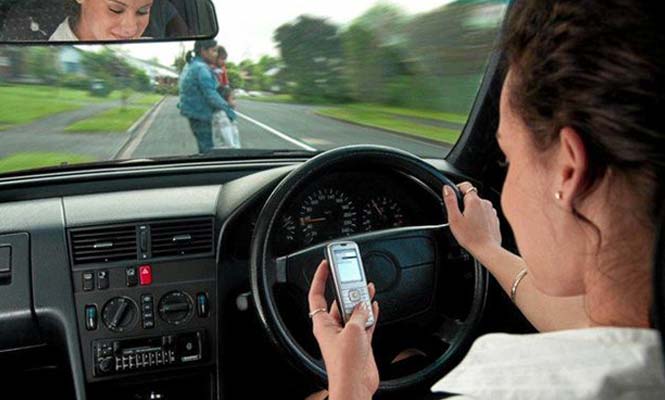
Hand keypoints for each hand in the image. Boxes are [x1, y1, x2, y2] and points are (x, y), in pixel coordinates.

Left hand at [308, 260, 379, 399]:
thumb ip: (359, 314)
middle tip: (353, 275)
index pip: (317, 295)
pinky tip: (374, 305)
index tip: (324, 265)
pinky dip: (370, 314)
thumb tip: (364, 304)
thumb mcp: (353, 331)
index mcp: (323, 324)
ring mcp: (347, 335)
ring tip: (367, 287)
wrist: (356, 385)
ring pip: (353, 311)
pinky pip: (365, 323)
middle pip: (339, 302)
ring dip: (361, 301)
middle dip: (346, 289)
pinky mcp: (360, 343)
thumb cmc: (345, 364)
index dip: (319, 279)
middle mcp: (333, 328)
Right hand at [443, 182, 501, 258]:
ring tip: (467, 225)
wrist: (487, 249)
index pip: (466, 186)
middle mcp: (485, 203)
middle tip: (459, 218)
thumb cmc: (470, 237)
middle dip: (464, 204)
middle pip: (471, 197)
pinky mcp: (495, 219)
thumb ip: (450, 201)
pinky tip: (475, 229)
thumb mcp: (454, 218)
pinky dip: (480, 218)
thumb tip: (447, 188)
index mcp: (474, 201)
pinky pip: (485, 214)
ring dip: (472, 212)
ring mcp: (492, 211)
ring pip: (479, 206)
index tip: (453, 198)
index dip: (457, 189)